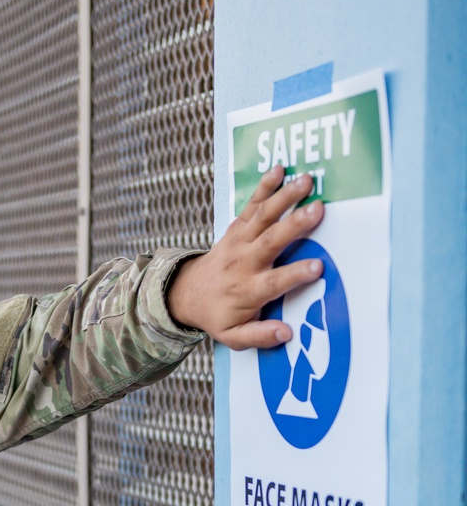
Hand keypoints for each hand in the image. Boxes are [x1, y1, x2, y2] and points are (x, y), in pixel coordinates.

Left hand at [165, 167, 325, 349]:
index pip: (274, 282)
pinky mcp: (236, 228)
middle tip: (319, 209)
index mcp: (247, 290)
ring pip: (263, 216)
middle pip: (270, 241)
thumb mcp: (233, 336)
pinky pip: (252, 205)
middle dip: (294, 225)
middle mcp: (243, 263)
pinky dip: (264, 186)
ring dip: (285, 197)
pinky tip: (280, 169)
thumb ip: (259, 336)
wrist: (186, 293)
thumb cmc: (217, 314)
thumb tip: (286, 333)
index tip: (317, 266)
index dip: (295, 275)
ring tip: (307, 180)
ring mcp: (238, 242)